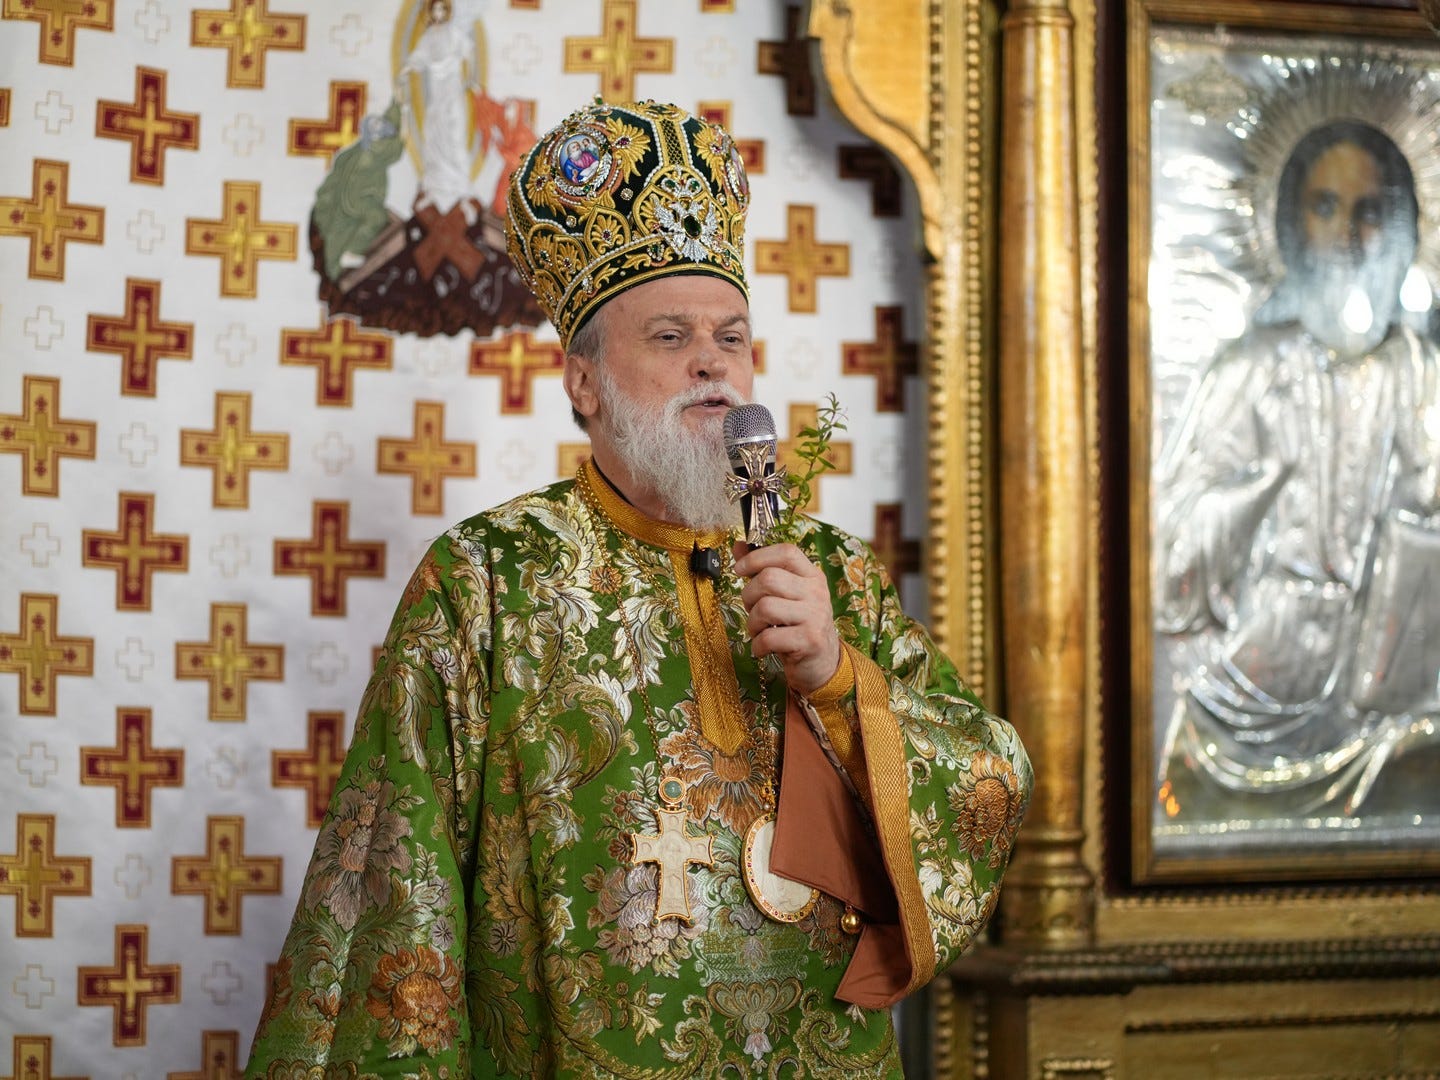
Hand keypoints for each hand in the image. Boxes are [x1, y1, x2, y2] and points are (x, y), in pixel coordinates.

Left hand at [732, 542, 840, 695]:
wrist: (823, 662)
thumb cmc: (798, 625)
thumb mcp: (786, 594)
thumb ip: (763, 569)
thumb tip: (738, 545)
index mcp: (812, 576)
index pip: (786, 552)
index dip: (758, 557)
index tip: (739, 569)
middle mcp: (817, 592)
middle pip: (769, 578)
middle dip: (749, 596)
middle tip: (752, 610)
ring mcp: (816, 616)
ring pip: (765, 607)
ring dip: (752, 623)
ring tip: (759, 630)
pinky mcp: (810, 641)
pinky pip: (769, 637)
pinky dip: (758, 645)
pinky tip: (763, 648)